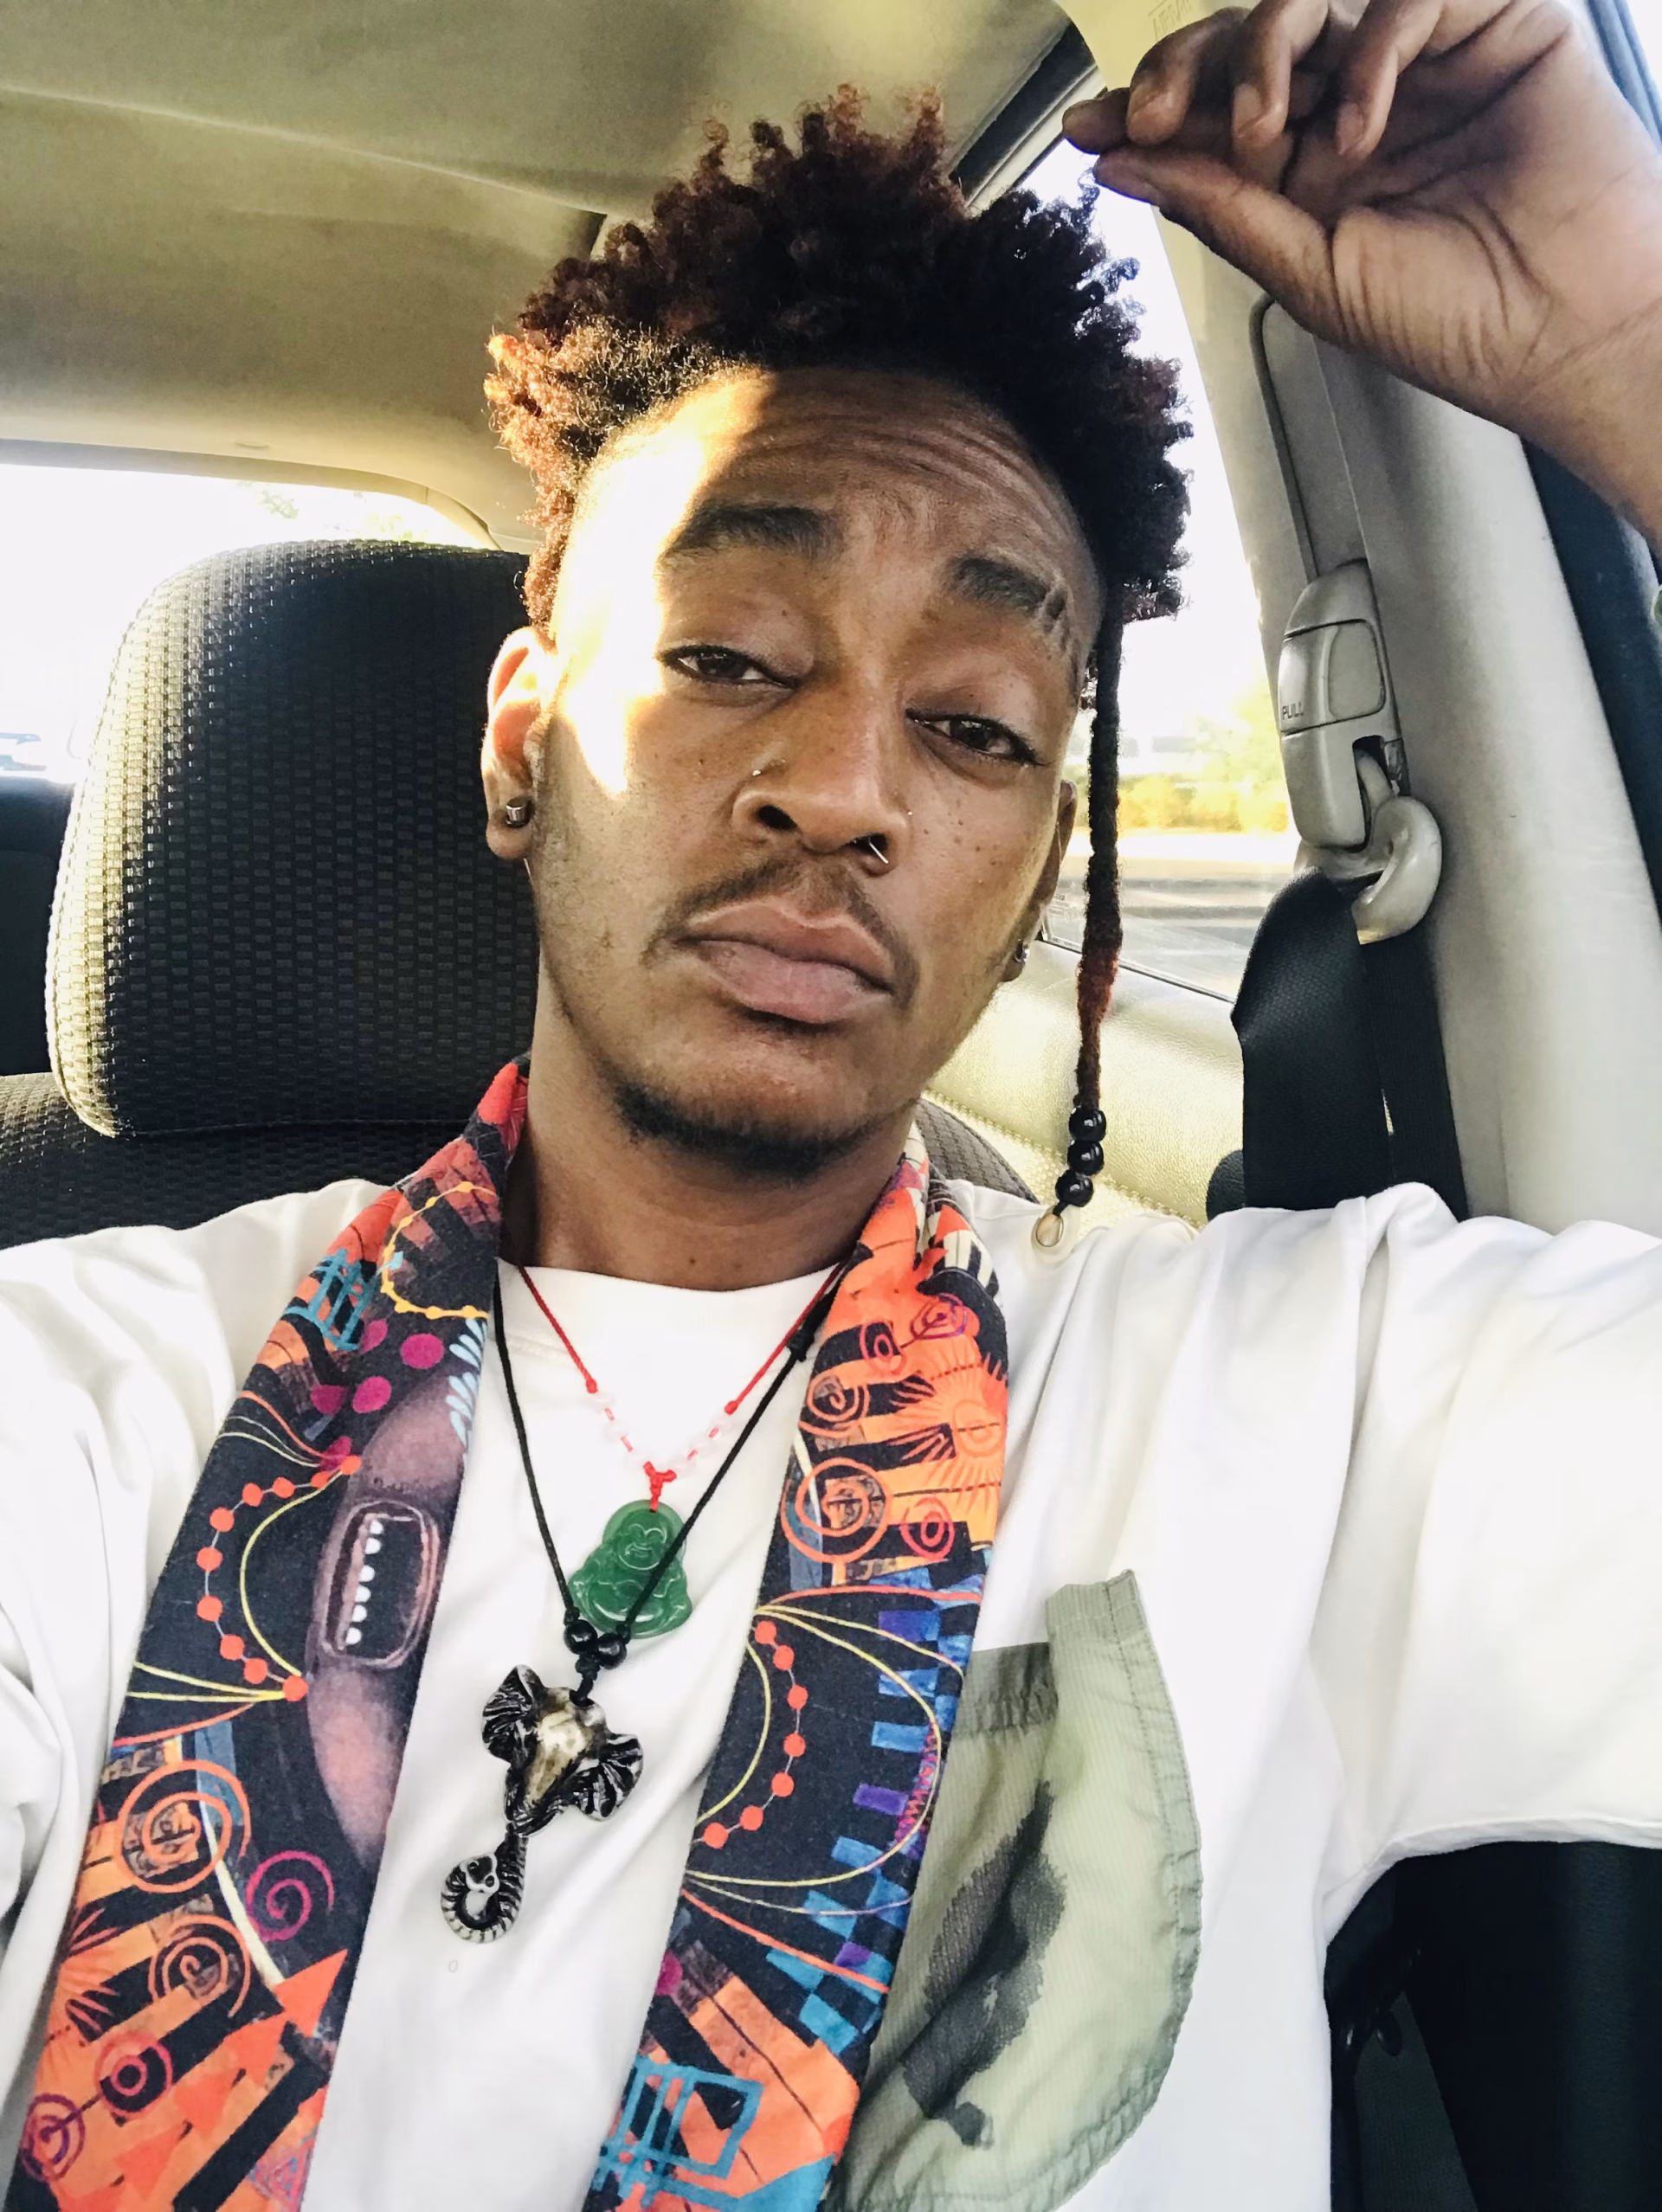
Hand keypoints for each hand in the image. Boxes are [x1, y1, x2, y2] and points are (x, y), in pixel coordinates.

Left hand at [1065, 0, 1661, 532]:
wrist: (1570, 333)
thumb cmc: (1461, 323)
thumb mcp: (1310, 272)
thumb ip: (1221, 209)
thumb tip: (1124, 165)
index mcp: (1315, 164)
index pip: (1217, 110)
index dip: (1150, 107)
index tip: (1089, 128)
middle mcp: (1361, 102)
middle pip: (1249, 39)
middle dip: (1188, 70)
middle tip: (1155, 118)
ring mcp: (1422, 57)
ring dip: (1262, 55)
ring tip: (1264, 137)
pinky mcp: (1492, 21)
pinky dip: (1363, 55)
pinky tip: (1358, 135)